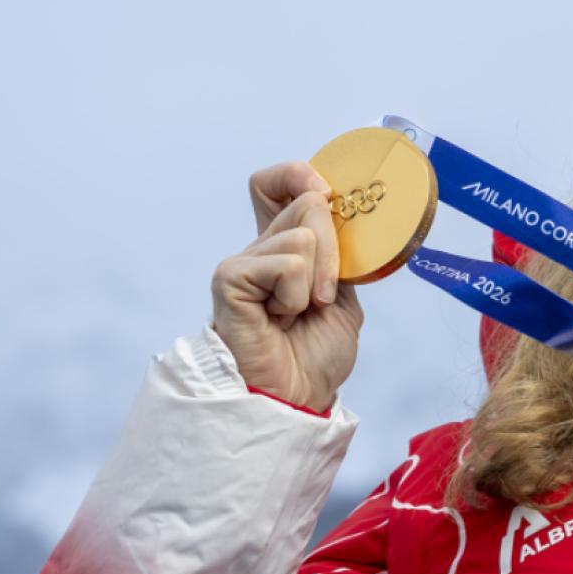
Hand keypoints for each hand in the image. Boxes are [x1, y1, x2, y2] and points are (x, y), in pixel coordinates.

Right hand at [209, 161, 364, 412]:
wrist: (297, 398)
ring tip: (298, 314)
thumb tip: (336, 207)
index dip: (300, 175)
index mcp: (285, 247)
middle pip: (306, 200)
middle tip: (325, 295)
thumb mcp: (343, 295)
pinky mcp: (229, 279)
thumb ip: (338, 254)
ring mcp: (242, 262)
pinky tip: (279, 319)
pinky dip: (295, 294)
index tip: (329, 196)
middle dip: (334, 249)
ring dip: (317, 281)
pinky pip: (286, 263)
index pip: (277, 183)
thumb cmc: (315, 356)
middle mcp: (260, 248)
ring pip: (302, 233)